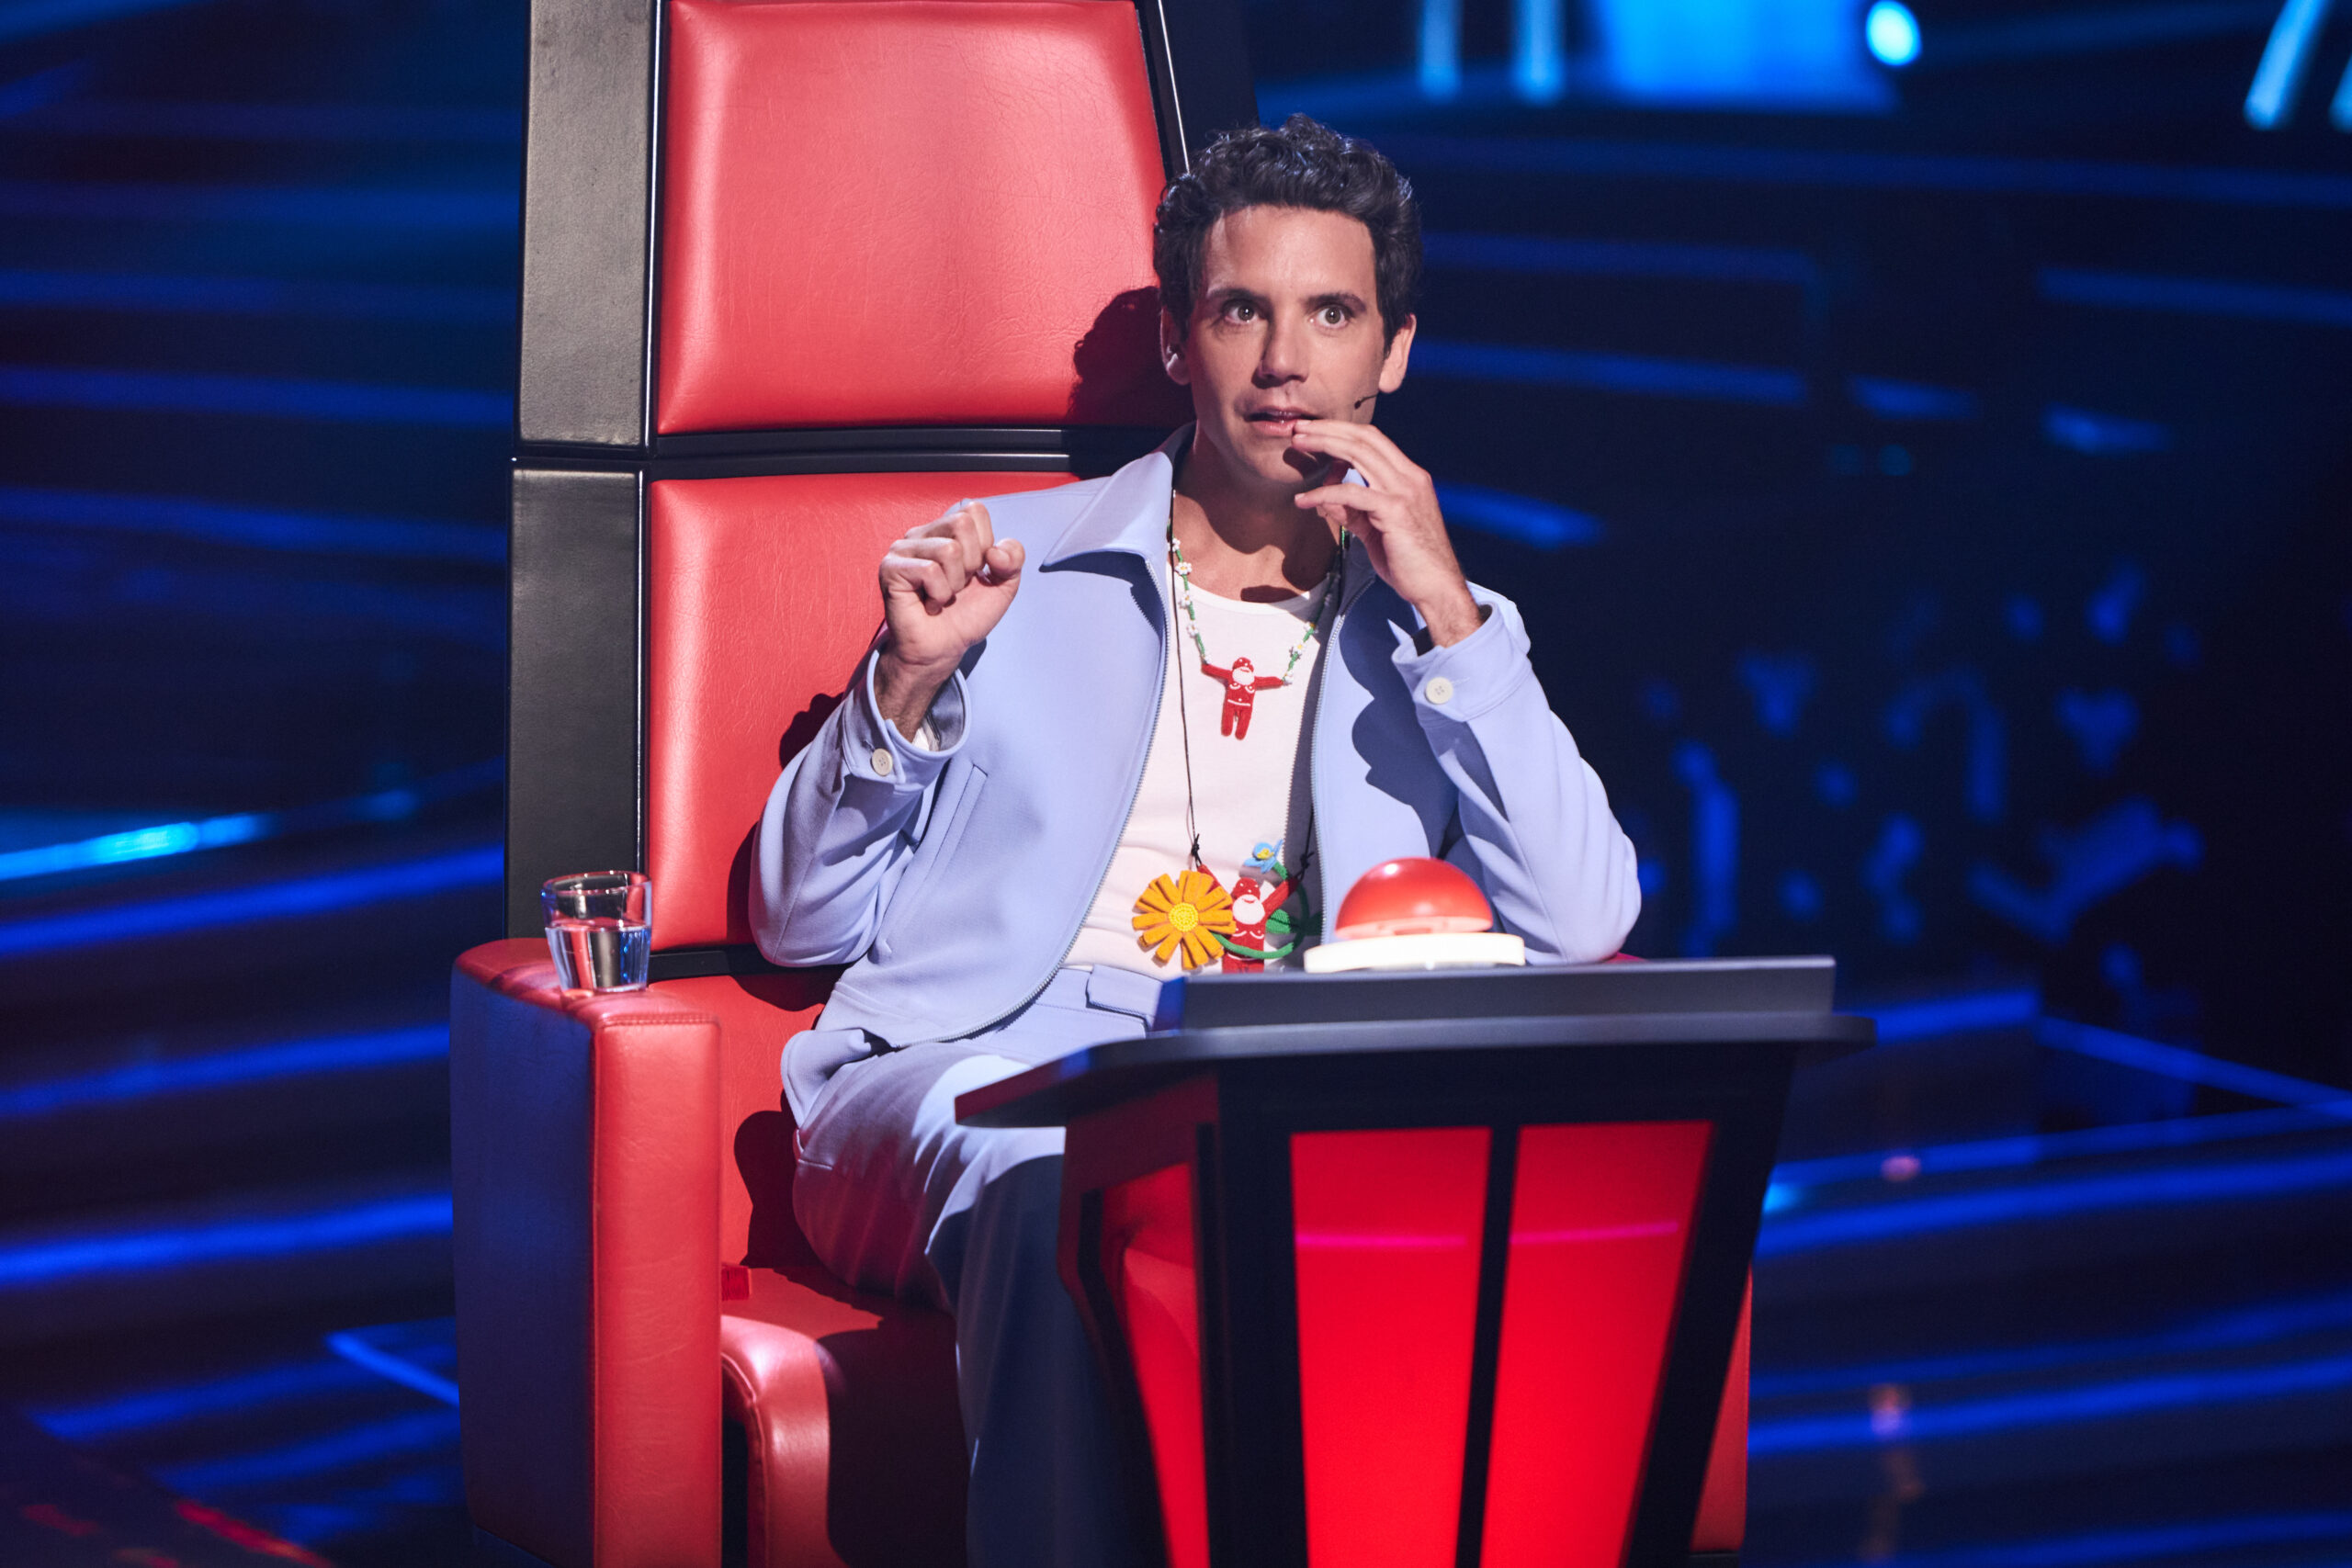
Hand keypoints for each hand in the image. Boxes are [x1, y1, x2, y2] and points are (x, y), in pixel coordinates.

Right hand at [875, 501, 1023, 737]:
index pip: (974, 511)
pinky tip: (930, 603)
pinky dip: (939, 594)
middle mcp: (922, 533)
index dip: (985, 546)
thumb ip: (1013, 559)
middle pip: (961, 523)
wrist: (944, 649)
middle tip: (958, 586)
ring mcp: (903, 549)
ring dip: (954, 583)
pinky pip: (930, 570)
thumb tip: (996, 551)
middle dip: (971, 563)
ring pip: (948, 550)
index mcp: (946, 530)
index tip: (975, 572)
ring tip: (943, 596)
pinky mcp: (891, 568)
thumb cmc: (966, 615)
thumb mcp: (1003, 585)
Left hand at [1288, 420, 1481, 646]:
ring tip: (1298, 443)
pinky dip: (1323, 493)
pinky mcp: (1394, 511)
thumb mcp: (1378, 530)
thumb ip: (1355, 512)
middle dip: (1329, 429)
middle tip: (1299, 428)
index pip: (1374, 440)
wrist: (1437, 588)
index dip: (1342, 430)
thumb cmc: (1411, 562)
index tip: (1314, 430)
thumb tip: (1327, 501)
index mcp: (1410, 477)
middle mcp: (1410, 477)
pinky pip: (1351, 493)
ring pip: (1359, 454)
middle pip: (1364, 439)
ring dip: (1324, 445)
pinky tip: (1304, 500)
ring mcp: (1404, 492)